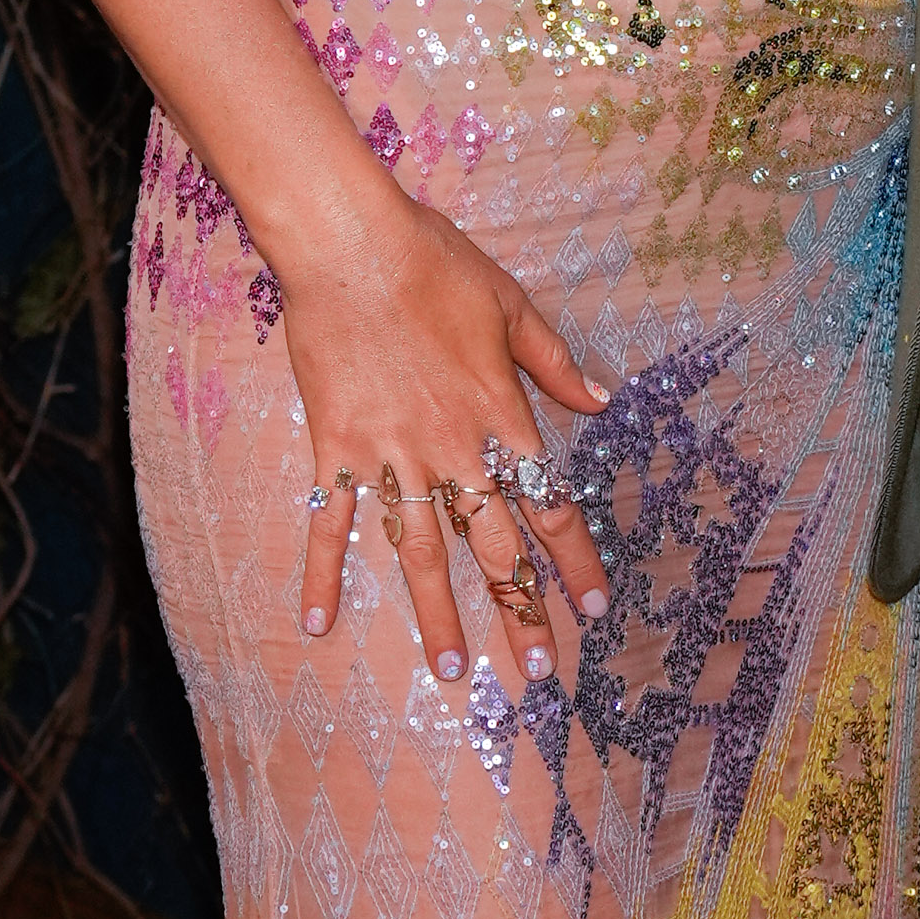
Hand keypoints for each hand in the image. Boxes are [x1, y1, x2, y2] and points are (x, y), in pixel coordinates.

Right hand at [280, 181, 613, 671]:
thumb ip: (555, 364)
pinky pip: (332, 522)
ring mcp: (392, 455)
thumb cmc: (434, 263)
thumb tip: (602, 402)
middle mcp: (453, 450)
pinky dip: (322, 573)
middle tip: (540, 673)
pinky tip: (317, 623)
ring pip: (422, 553)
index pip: (549, 506)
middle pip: (494, 547)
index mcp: (502, 417)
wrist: (351, 244)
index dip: (575, 560)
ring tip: (453, 671)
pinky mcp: (338, 448)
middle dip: (521, 613)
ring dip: (438, 616)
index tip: (594, 607)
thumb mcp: (513, 307)